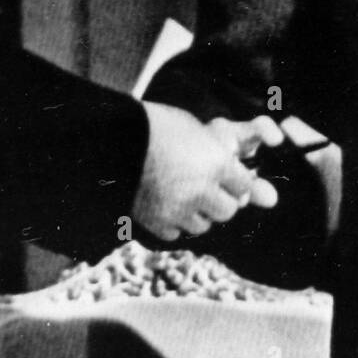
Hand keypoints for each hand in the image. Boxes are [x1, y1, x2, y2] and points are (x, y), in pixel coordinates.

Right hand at [132, 104, 283, 240]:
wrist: (113, 139)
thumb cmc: (155, 125)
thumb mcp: (193, 128)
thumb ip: (216, 149)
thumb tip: (231, 162)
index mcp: (217, 163)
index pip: (244, 186)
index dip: (237, 181)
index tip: (228, 177)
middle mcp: (203, 191)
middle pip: (228, 210)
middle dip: (220, 200)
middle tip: (207, 188)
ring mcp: (179, 210)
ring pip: (202, 225)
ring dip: (197, 213)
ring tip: (183, 196)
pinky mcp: (157, 223)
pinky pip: (175, 232)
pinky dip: (172, 222)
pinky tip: (164, 204)